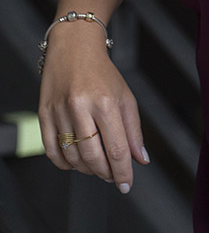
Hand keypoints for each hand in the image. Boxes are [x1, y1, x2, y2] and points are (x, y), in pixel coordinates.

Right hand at [38, 29, 148, 192]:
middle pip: (93, 157)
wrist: (74, 47)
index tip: (127, 184)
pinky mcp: (43, 114)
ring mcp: (60, 111)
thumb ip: (134, 130)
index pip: (116, 148)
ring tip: (97, 166)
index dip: (122, 171)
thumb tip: (140, 159)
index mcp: (105, 101)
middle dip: (105, 173)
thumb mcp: (125, 97)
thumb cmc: (102, 73)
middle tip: (113, 176)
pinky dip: (64, 164)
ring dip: (86, 170)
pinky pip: (51, 151)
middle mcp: (81, 106)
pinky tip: (76, 162)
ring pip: (72, 157)